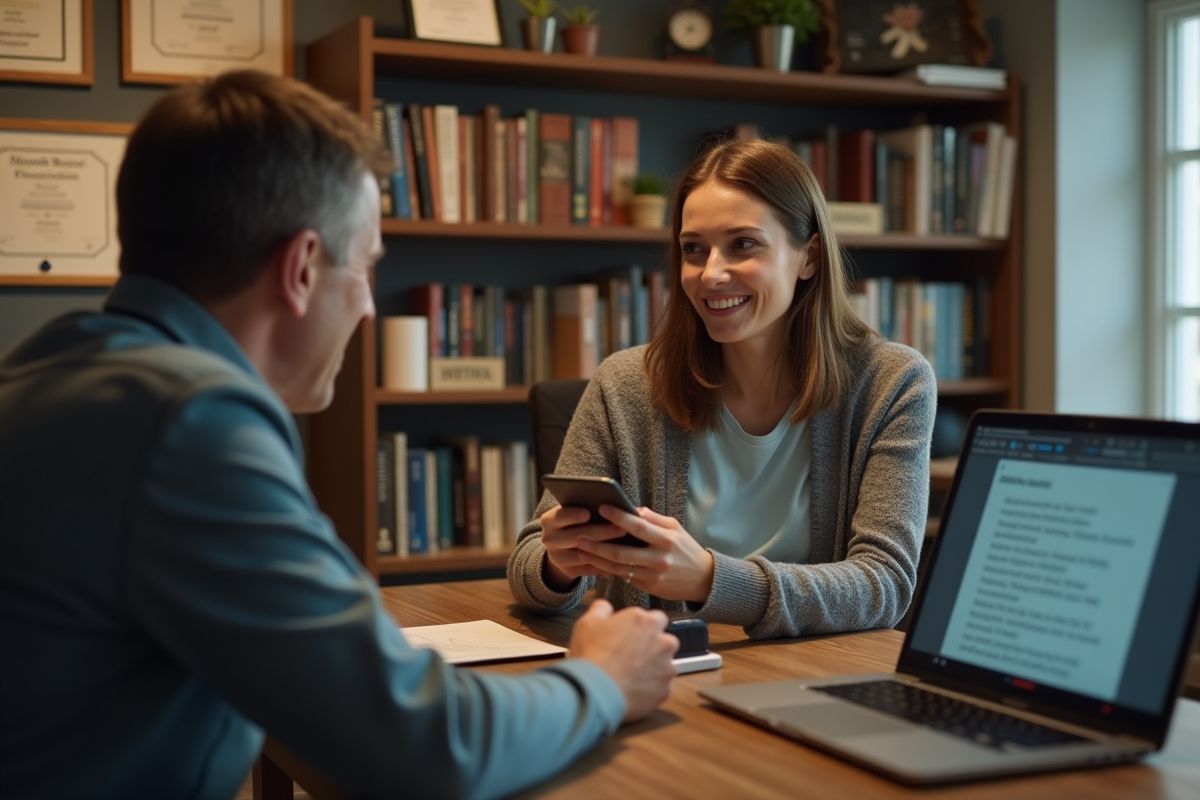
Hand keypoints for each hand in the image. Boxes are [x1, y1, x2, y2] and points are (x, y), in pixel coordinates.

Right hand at [539, 504, 631, 590]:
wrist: (561, 546)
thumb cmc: (574, 522)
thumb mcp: (572, 512)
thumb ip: (585, 508)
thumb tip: (609, 505)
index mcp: (549, 520)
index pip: (559, 516)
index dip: (573, 515)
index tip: (588, 512)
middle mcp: (549, 539)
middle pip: (576, 536)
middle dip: (601, 532)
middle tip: (622, 528)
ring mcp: (557, 557)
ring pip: (584, 554)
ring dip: (606, 550)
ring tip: (625, 545)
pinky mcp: (567, 571)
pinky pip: (588, 569)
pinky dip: (605, 565)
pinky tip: (621, 560)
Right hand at [568, 599, 677, 722]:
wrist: (594, 691)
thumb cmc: (591, 656)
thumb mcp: (587, 623)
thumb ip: (601, 609)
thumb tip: (605, 607)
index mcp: (645, 621)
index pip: (657, 617)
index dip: (645, 626)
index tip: (634, 634)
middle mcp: (662, 641)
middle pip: (665, 641)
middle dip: (653, 647)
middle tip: (632, 655)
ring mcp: (666, 667)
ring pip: (665, 664)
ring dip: (653, 667)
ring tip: (631, 674)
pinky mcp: (665, 689)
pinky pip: (661, 686)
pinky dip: (651, 688)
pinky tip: (633, 688)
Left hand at [574, 506, 715, 603]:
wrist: (703, 579)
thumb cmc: (686, 549)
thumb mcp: (675, 528)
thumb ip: (653, 519)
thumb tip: (632, 508)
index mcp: (667, 539)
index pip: (638, 526)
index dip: (618, 517)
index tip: (601, 508)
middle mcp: (659, 559)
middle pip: (622, 552)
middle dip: (597, 544)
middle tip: (579, 536)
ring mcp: (653, 576)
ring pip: (619, 568)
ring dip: (597, 559)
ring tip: (580, 550)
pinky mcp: (649, 588)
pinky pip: (624, 577)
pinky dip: (607, 570)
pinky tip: (594, 563)